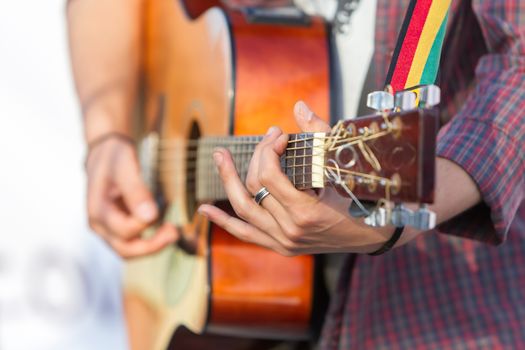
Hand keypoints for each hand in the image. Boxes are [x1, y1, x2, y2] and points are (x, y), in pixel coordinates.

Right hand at [85, 135, 177, 257]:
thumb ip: (136, 191)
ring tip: (172, 231)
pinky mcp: (118, 227)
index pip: (124, 230)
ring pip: (130, 250)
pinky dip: (150, 240)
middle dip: (152, 245)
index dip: (144, 223)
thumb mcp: (124, 167)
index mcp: (98, 211)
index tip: (159, 209)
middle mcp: (100, 225)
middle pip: (125, 250)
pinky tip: (164, 228)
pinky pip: (134, 243)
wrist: (105, 154)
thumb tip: (150, 216)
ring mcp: (108, 229)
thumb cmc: (114, 158)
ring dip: (153, 245)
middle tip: (174, 232)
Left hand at [198, 101, 408, 255]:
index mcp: (306, 211)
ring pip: (244, 209)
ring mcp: (283, 241)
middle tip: (265, 138)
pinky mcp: (281, 247)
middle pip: (255, 187)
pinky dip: (224, 221)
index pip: (269, 175)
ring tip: (219, 157)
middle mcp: (290, 230)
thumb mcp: (343, 165)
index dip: (268, 149)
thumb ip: (320, 133)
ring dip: (228, 182)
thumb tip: (298, 106)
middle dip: (256, 157)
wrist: (375, 233)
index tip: (279, 134)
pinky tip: (203, 210)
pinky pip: (246, 234)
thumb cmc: (364, 196)